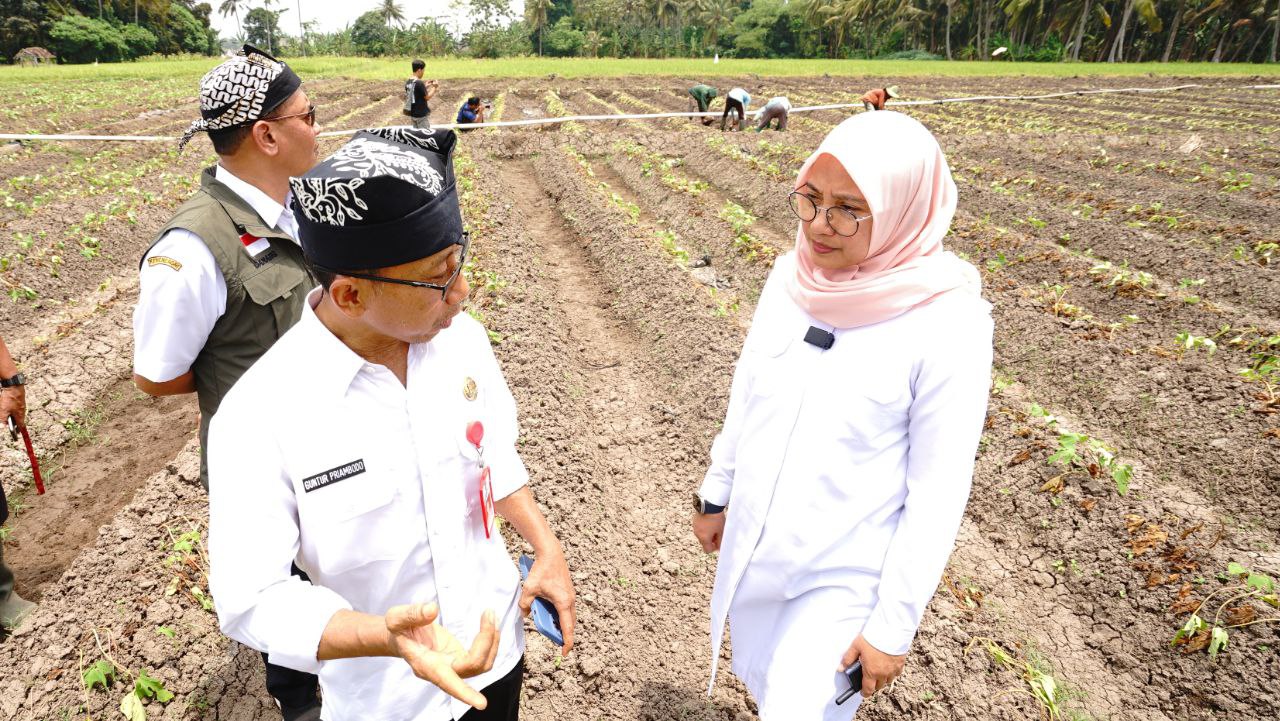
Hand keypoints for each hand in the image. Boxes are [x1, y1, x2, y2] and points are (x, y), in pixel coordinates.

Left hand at [1, 385, 25, 429]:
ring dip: (14, 418)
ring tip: (10, 420)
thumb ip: (3, 419)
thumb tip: (2, 428)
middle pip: (19, 420)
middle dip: (16, 425)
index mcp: (20, 415)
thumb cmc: (10, 398)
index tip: (17, 435)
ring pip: (17, 414)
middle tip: (14, 429)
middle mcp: (22, 411)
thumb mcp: (4, 410)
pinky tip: (9, 410)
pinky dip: (13, 412)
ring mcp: (21, 405)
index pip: (21, 426)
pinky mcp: (18, 401)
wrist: (14, 386)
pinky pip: (16, 409)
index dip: (18, 431)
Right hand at [386, 603, 500, 709]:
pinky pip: (482, 656)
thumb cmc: (398, 630)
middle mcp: (442, 669)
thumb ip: (412, 614)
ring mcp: (453, 665)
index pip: (448, 681)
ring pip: (481, 664)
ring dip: (492, 641)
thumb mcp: (396, 619)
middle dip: (486, 641)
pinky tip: (489, 624)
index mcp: (425, 664)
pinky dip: (490, 640)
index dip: (465, 693)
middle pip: (472, 666)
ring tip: (490, 615)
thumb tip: (432, 610)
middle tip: (488, 613)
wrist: (400, 636)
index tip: (481, 704)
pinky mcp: (461, 658)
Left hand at [519, 549, 575, 655]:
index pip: (567, 627)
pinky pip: (566, 607)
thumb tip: (523, 615)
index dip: (567, 641)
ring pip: (569, 614)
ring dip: (563, 623)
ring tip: (553, 630)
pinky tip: (551, 614)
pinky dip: (561, 614)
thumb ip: (525, 605)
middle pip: (570, 622)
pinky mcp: (568, 590)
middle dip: (565, 634)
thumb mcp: (529, 589)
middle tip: (558, 644)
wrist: (551, 552)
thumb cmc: (541, 570)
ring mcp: (570, 594)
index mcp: (563, 602)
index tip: (565, 652)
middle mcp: (570, 600)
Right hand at [691, 511, 725, 552]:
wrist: (709, 504)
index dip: (714, 548)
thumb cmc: (716, 518)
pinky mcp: (694, 521)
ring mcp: (695, 527)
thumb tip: (719, 547)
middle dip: (711, 540)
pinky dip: (704, 528)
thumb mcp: (721, 531)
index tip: (718, 543)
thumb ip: (720, 541)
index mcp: (704, 538)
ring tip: (714, 526)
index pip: (707, 550)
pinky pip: (699, 528)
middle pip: (704, 542)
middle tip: (718, 533)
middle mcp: (697, 534)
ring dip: (707, 533)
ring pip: (701, 535)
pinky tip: (710, 522)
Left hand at [840, 635, 904, 697]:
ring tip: (878, 672)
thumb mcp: (856, 647)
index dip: (865, 693)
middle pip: (878, 686)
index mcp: (871, 672)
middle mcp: (883, 674)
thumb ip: (848, 659)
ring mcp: (893, 670)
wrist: (891, 631)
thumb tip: (840, 668)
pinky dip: (892, 673)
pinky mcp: (900, 664)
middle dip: (873, 685)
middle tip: (869, 678)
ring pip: (888, 681)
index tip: (862, 692)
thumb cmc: (873, 638)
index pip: (868, 690)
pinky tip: (888, 666)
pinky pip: (896, 673)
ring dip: (883, 679)